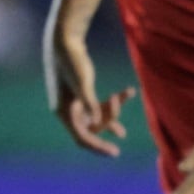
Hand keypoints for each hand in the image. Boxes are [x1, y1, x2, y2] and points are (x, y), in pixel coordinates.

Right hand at [47, 37, 135, 156]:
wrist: (65, 40)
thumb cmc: (73, 61)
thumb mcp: (83, 82)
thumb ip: (90, 103)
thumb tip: (97, 122)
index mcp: (64, 112)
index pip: (82, 137)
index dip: (98, 146)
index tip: (115, 152)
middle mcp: (68, 110)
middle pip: (92, 128)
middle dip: (108, 124)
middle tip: (122, 132)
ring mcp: (75, 103)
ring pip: (98, 116)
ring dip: (113, 112)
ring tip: (129, 97)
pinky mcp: (82, 94)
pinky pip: (99, 104)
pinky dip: (113, 101)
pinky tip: (129, 92)